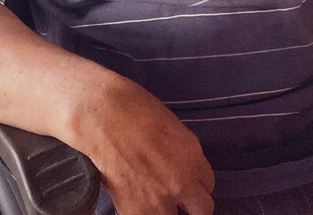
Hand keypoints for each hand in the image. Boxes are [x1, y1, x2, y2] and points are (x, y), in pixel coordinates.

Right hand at [75, 77, 214, 214]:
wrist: (103, 117)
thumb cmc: (134, 109)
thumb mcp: (172, 127)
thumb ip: (183, 152)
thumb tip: (182, 165)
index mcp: (193, 157)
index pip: (208, 183)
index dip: (196, 181)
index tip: (186, 179)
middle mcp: (182, 182)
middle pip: (203, 210)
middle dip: (192, 203)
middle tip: (179, 197)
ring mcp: (160, 201)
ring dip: (169, 210)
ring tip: (156, 198)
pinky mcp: (135, 212)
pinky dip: (146, 213)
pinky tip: (138, 200)